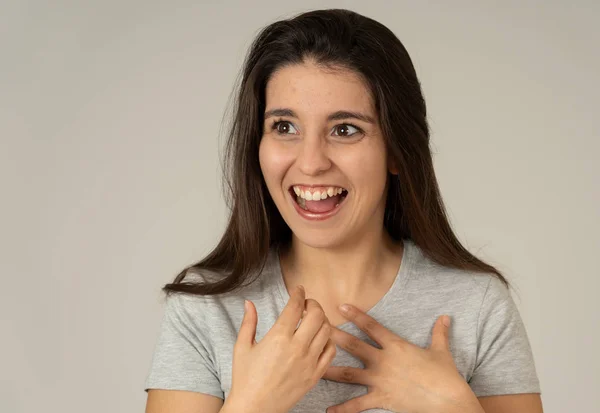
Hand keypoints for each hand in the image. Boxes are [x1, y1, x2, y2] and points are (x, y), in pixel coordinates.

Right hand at [227, 285, 336, 412]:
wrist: (254, 409)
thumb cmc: (245, 379)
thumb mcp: (242, 347)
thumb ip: (248, 322)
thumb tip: (249, 303)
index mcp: (278, 338)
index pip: (295, 306)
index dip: (299, 293)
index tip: (299, 289)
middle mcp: (297, 348)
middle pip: (317, 315)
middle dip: (313, 304)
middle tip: (307, 304)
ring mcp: (309, 362)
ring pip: (327, 331)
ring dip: (322, 320)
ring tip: (313, 320)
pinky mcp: (315, 375)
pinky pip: (331, 352)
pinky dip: (328, 340)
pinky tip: (318, 339)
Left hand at [322, 304, 480, 412]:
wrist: (448, 400)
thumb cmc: (446, 376)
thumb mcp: (442, 351)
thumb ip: (439, 333)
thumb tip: (445, 317)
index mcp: (396, 346)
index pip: (372, 327)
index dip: (356, 315)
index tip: (341, 306)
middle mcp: (384, 361)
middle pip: (354, 346)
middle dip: (335, 337)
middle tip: (318, 329)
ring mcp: (381, 380)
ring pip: (350, 374)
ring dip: (331, 371)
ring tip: (313, 367)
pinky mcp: (382, 399)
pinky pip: (358, 404)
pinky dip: (343, 408)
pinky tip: (329, 410)